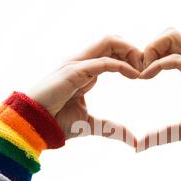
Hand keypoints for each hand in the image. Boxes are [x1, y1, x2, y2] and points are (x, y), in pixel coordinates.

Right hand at [26, 36, 141, 147]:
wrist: (33, 125)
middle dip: (133, 49)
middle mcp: (82, 62)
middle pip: (112, 41)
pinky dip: (122, 65)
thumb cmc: (56, 123)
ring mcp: (77, 64)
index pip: (111, 52)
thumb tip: (132, 140)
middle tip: (147, 67)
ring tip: (142, 68)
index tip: (144, 74)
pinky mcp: (74, 70)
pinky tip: (135, 75)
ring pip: (109, 42)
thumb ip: (112, 128)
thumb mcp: (91, 125)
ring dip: (129, 51)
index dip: (130, 58)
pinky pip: (103, 61)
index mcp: (86, 71)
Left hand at [137, 28, 180, 150]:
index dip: (150, 58)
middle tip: (138, 70)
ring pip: (171, 36)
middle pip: (168, 35)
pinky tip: (146, 76)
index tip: (138, 77)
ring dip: (151, 50)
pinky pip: (176, 57)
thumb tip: (140, 146)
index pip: (168, 47)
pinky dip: (157, 64)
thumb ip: (162, 133)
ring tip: (142, 72)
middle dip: (148, 48)